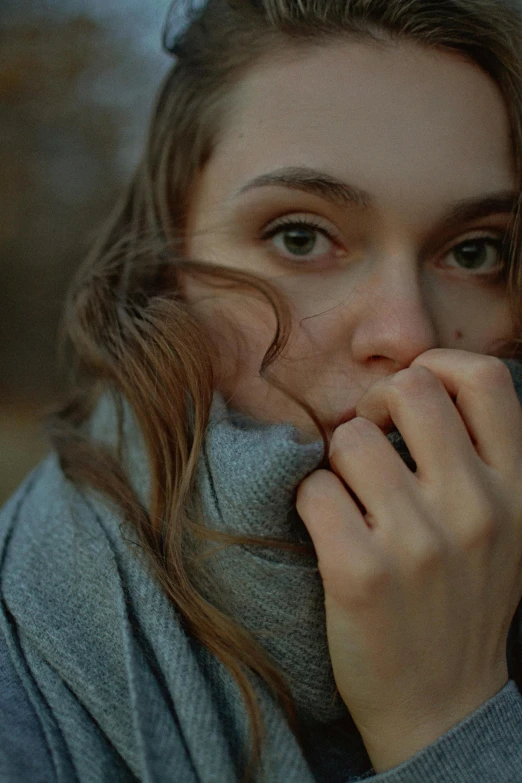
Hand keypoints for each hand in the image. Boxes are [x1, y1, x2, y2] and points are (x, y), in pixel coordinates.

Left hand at [296, 349, 521, 771]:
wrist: (442, 709)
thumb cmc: (464, 604)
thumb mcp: (504, 529)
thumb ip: (480, 462)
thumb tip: (416, 390)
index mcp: (516, 489)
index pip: (484, 379)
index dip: (437, 367)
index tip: (409, 399)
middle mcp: (476, 508)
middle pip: (409, 390)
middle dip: (374, 404)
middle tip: (365, 439)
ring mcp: (419, 542)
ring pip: (348, 439)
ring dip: (336, 462)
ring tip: (348, 498)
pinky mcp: (359, 572)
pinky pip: (313, 490)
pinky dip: (310, 502)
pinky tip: (327, 528)